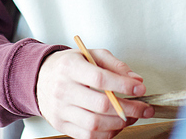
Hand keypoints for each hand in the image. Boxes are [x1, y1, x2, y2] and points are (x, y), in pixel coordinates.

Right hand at [36, 48, 154, 138]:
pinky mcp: (61, 125)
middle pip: (100, 105)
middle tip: (144, 107)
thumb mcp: (91, 54)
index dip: (123, 85)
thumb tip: (136, 80)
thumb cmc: (70, 64)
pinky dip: (106, 134)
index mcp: (70, 67)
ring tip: (133, 116)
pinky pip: (86, 136)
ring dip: (119, 123)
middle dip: (128, 108)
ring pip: (94, 124)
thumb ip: (115, 65)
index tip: (140, 88)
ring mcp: (61, 110)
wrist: (40, 77)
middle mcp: (63, 90)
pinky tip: (116, 125)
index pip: (100, 78)